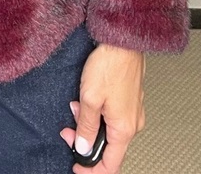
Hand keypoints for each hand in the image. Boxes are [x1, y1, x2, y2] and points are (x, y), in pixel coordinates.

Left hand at [58, 43, 145, 172]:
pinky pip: (112, 117)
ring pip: (108, 130)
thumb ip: (86, 127)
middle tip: (67, 131)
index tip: (76, 165)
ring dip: (88, 124)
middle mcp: (133, 123)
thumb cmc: (109, 65)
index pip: (110, 164)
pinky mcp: (130, 99)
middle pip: (107, 147)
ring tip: (76, 107)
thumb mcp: (89, 98)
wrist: (123, 40)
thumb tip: (83, 148)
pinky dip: (96, 114)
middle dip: (84, 141)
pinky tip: (86, 99)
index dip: (91, 169)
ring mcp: (133, 111)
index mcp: (124, 129)